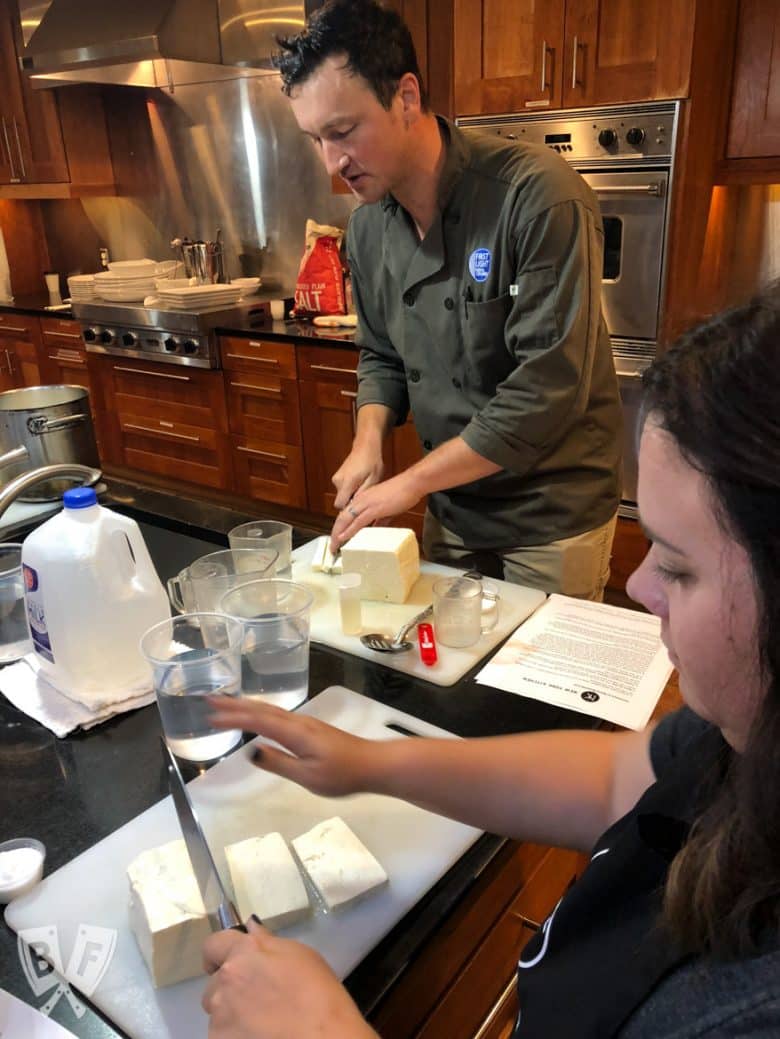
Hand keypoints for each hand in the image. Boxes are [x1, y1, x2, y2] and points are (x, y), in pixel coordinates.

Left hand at [202, 917, 375, 1038]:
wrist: (323, 1038)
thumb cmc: (319, 994)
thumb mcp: (302, 956)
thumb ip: (269, 943)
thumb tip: (251, 929)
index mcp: (244, 952)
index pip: (213, 945)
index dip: (219, 954)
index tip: (224, 963)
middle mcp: (225, 980)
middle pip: (215, 984)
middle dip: (230, 990)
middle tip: (257, 1001)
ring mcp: (219, 1015)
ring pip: (218, 1013)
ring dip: (232, 1015)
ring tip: (262, 1024)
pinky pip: (222, 1035)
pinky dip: (235, 1036)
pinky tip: (260, 1037)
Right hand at [207, 697, 375, 796]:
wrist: (373, 764)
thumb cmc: (343, 774)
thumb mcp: (308, 776)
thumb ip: (279, 763)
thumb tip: (251, 752)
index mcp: (295, 732)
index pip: (258, 722)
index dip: (233, 719)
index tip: (210, 717)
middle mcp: (298, 722)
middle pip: (261, 709)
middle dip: (234, 704)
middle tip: (209, 699)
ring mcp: (305, 723)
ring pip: (270, 710)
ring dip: (246, 706)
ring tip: (225, 703)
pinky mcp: (310, 728)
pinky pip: (278, 715)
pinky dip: (260, 712)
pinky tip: (257, 715)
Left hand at [329, 472, 423, 549]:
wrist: (411, 483)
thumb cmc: (402, 493)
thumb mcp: (387, 509)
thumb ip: (380, 520)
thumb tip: (376, 529)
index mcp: (363, 499)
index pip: (347, 513)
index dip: (340, 526)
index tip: (337, 537)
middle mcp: (361, 500)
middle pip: (342, 517)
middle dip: (335, 532)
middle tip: (332, 546)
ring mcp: (366, 503)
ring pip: (346, 519)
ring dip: (338, 534)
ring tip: (334, 545)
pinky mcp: (374, 508)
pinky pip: (357, 521)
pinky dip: (349, 531)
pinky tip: (343, 538)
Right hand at [331, 445, 384, 511]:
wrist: (365, 447)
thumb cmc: (372, 461)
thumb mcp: (373, 479)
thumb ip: (363, 494)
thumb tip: (357, 506)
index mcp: (347, 482)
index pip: (340, 505)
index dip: (349, 510)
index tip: (358, 509)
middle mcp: (338, 481)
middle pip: (341, 501)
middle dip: (351, 502)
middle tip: (364, 496)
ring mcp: (336, 478)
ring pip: (342, 495)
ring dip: (351, 495)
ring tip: (363, 486)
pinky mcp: (337, 477)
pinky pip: (342, 489)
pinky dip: (349, 489)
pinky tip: (359, 483)